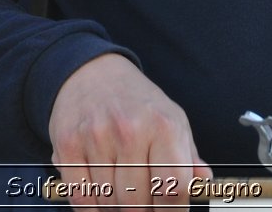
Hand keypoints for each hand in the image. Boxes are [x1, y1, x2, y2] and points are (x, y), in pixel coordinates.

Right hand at [49, 53, 210, 209]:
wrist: (94, 73)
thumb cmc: (138, 102)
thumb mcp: (173, 120)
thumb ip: (188, 158)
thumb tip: (202, 183)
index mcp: (164, 126)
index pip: (174, 189)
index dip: (172, 210)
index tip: (167, 211)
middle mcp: (130, 130)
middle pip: (137, 202)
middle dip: (142, 210)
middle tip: (143, 203)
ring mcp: (97, 138)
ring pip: (109, 203)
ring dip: (116, 206)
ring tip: (121, 190)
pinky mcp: (68, 145)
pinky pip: (81, 198)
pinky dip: (92, 205)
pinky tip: (101, 192)